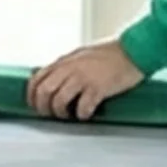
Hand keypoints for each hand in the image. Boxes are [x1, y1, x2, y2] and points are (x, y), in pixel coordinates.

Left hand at [27, 41, 145, 120]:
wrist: (135, 51)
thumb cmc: (111, 53)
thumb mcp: (81, 55)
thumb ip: (66, 66)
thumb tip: (54, 79)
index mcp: (64, 61)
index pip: (36, 80)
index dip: (32, 96)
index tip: (36, 106)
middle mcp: (70, 68)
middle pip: (43, 92)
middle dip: (43, 108)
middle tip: (51, 115)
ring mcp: (83, 77)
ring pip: (58, 101)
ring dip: (61, 113)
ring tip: (69, 115)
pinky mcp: (98, 87)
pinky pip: (82, 106)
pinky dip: (81, 114)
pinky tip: (87, 114)